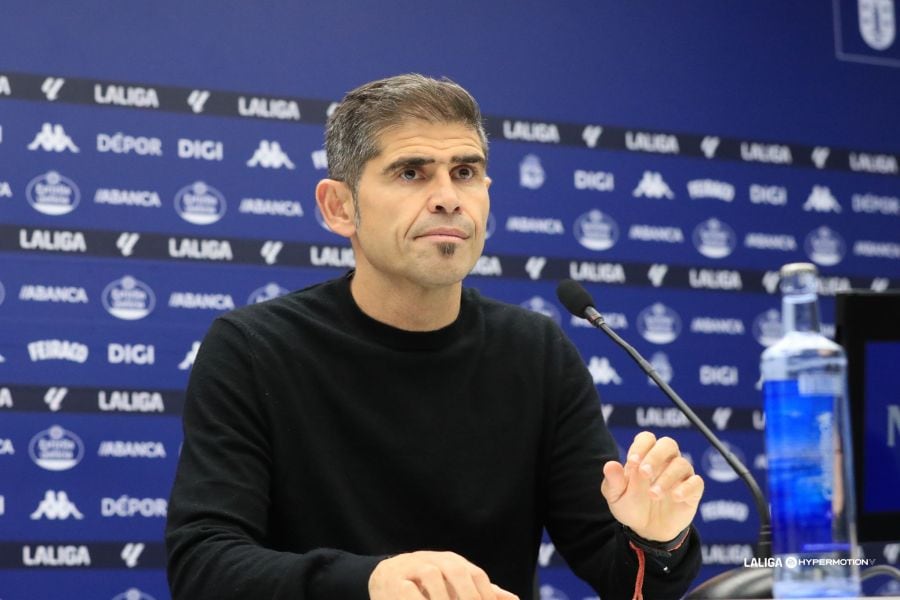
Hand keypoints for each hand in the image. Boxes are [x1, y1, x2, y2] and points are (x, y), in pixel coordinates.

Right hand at [368, 551, 518, 599]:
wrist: (384, 577)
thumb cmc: (426, 587)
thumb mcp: (454, 587)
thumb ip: (481, 592)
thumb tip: (514, 599)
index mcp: (453, 562)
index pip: (476, 576)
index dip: (486, 595)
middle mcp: (435, 560)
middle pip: (457, 572)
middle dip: (468, 596)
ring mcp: (413, 567)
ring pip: (433, 577)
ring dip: (444, 598)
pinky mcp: (394, 580)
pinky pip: (409, 591)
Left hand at [601, 431, 703, 541]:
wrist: (647, 530)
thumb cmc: (631, 506)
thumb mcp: (616, 496)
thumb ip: (613, 481)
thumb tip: (610, 465)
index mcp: (645, 456)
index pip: (647, 438)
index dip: (640, 447)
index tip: (632, 462)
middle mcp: (665, 461)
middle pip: (668, 444)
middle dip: (655, 456)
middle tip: (644, 474)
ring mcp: (680, 475)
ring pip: (681, 463)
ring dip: (666, 478)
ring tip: (652, 495)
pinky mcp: (692, 491)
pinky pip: (696, 482)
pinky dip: (686, 488)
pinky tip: (675, 497)